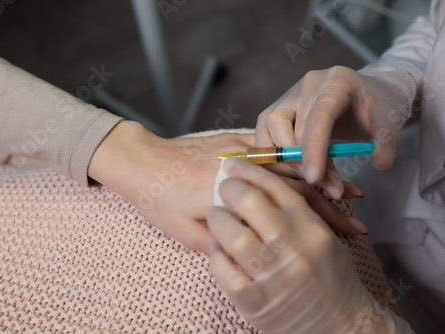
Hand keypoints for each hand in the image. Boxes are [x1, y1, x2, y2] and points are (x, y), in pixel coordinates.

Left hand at [88, 121, 365, 252]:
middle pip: (298, 183)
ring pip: (289, 166)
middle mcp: (243, 167)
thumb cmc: (160, 200)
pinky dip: (294, 164)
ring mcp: (240, 151)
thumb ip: (223, 243)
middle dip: (330, 201)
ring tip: (345, 194)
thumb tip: (251, 250)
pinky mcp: (235, 143)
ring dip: (319, 180)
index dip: (322, 219)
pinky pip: (271, 153)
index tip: (346, 231)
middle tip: (356, 218)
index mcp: (235, 192)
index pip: (291, 205)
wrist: (141, 161)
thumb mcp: (188, 233)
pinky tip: (312, 172)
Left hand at [208, 158, 410, 332]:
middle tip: (224, 187)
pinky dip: (215, 254)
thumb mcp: (323, 238)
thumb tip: (263, 185)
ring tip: (216, 215)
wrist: (342, 327)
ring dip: (218, 220)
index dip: (250, 171)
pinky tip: (217, 247)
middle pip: (251, 203)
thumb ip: (297, 213)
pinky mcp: (254, 302)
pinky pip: (223, 270)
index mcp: (310, 227)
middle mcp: (292, 248)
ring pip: (232, 235)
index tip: (233, 165)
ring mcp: (272, 276)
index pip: (275, 186)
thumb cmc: (332, 277)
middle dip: (231, 189)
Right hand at [256, 65, 413, 195]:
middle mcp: (307, 86)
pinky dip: (275, 154)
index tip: (314, 178)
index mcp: (336, 82)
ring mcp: (289, 95)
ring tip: (311, 177)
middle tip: (326, 187)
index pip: (318, 116)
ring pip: (268, 128)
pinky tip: (295, 168)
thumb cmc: (378, 108)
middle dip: (302, 162)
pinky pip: (265, 133)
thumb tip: (379, 164)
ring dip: (283, 158)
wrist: (367, 94)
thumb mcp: (391, 123)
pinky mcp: (278, 108)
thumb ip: (386, 143)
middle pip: (289, 126)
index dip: (312, 149)